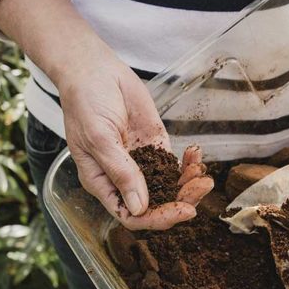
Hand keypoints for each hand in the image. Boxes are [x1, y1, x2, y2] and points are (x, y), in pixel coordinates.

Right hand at [59, 54, 212, 229]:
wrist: (94, 70)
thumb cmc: (85, 102)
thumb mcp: (99, 138)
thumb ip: (120, 172)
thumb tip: (139, 207)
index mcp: (102, 182)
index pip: (131, 215)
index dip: (157, 218)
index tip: (181, 210)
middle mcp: (122, 177)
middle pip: (155, 204)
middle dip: (180, 200)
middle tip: (201, 188)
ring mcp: (140, 161)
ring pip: (168, 186)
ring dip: (188, 184)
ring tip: (203, 174)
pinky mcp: (154, 144)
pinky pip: (174, 163)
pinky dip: (188, 164)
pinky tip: (196, 155)